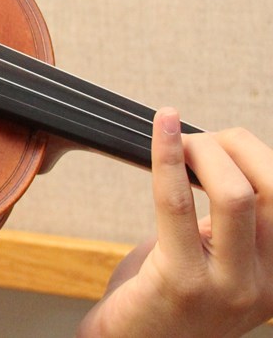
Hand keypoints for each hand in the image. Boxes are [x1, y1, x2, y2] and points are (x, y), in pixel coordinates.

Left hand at [77, 109, 272, 336]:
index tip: (225, 144)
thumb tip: (226, 154)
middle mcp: (267, 286)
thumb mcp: (218, 260)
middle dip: (236, 147)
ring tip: (177, 140)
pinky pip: (176, 203)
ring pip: (236, 195)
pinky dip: (168, 155)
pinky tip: (161, 127)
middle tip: (198, 140)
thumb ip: (233, 222)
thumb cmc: (167, 296)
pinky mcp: (181, 281)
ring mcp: (229, 287)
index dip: (259, 156)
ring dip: (204, 151)